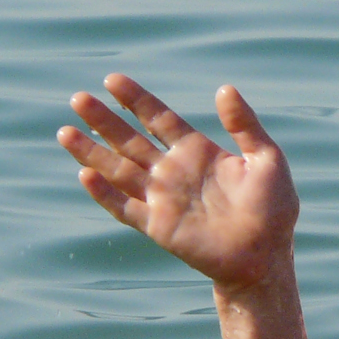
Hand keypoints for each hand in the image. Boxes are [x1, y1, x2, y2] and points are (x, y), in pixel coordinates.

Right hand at [58, 75, 297, 294]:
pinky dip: (105, 193)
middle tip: (78, 99)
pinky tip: (86, 175)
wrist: (266, 259)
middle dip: (104, 121)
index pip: (158, 119)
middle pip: (129, 140)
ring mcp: (162, 199)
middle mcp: (173, 172)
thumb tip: (225, 89)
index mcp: (196, 152)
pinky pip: (125, 207)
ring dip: (92, 152)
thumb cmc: (274, 212)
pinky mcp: (158, 226)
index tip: (112, 80)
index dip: (136, 100)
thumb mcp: (268, 161)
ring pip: (118, 170)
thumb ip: (245, 126)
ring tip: (65, 131)